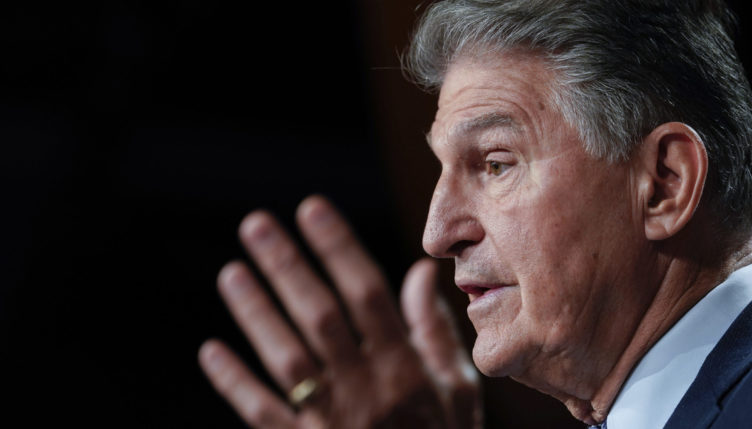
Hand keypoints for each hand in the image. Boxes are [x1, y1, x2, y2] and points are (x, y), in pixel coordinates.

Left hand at [199, 195, 480, 427]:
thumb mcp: (456, 388)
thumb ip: (435, 330)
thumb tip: (419, 271)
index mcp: (404, 369)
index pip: (368, 294)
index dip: (339, 248)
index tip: (312, 209)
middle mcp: (365, 389)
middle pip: (319, 317)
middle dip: (287, 267)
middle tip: (256, 224)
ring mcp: (330, 421)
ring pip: (286, 359)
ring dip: (256, 314)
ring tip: (231, 272)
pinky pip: (262, 413)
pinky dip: (234, 383)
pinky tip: (211, 350)